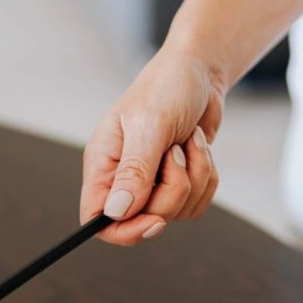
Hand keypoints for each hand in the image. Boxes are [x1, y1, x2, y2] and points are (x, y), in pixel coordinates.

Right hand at [81, 47, 224, 244]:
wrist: (199, 71)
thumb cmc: (167, 88)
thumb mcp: (150, 125)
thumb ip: (135, 170)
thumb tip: (116, 213)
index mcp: (103, 165)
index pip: (96, 220)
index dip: (123, 231)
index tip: (154, 221)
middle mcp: (123, 179)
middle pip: (144, 220)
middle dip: (173, 191)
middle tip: (176, 152)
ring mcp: (152, 183)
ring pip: (176, 213)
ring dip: (195, 177)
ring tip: (188, 141)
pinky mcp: (177, 182)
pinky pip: (196, 203)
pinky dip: (206, 177)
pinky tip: (198, 146)